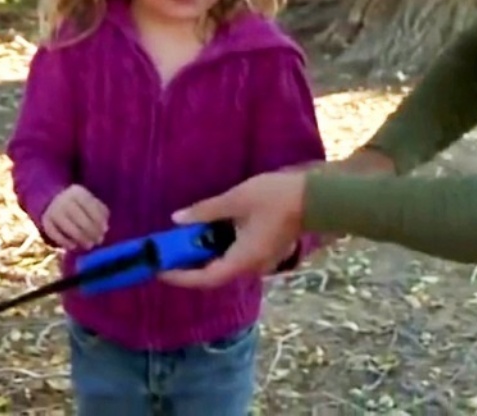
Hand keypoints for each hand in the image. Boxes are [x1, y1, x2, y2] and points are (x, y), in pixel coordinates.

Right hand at [41, 185, 109, 249]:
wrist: (53, 199)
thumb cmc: (79, 204)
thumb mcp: (89, 201)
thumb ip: (100, 211)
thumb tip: (104, 228)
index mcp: (77, 192)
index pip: (91, 206)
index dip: (99, 220)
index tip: (105, 229)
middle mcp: (64, 200)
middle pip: (80, 219)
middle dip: (92, 232)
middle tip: (99, 241)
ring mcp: (53, 210)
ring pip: (69, 228)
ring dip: (81, 239)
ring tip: (89, 245)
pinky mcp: (45, 221)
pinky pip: (55, 235)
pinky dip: (65, 242)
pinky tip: (74, 246)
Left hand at [160, 170, 307, 288]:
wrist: (316, 198)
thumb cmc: (276, 198)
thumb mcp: (236, 200)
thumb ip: (205, 212)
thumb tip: (177, 220)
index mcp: (243, 260)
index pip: (206, 278)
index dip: (181, 277)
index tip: (160, 269)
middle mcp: (251, 267)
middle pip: (214, 276)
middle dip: (189, 267)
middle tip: (167, 254)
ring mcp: (261, 261)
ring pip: (226, 267)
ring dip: (204, 258)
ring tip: (183, 243)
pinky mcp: (265, 251)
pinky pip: (236, 258)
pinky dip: (218, 250)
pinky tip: (209, 234)